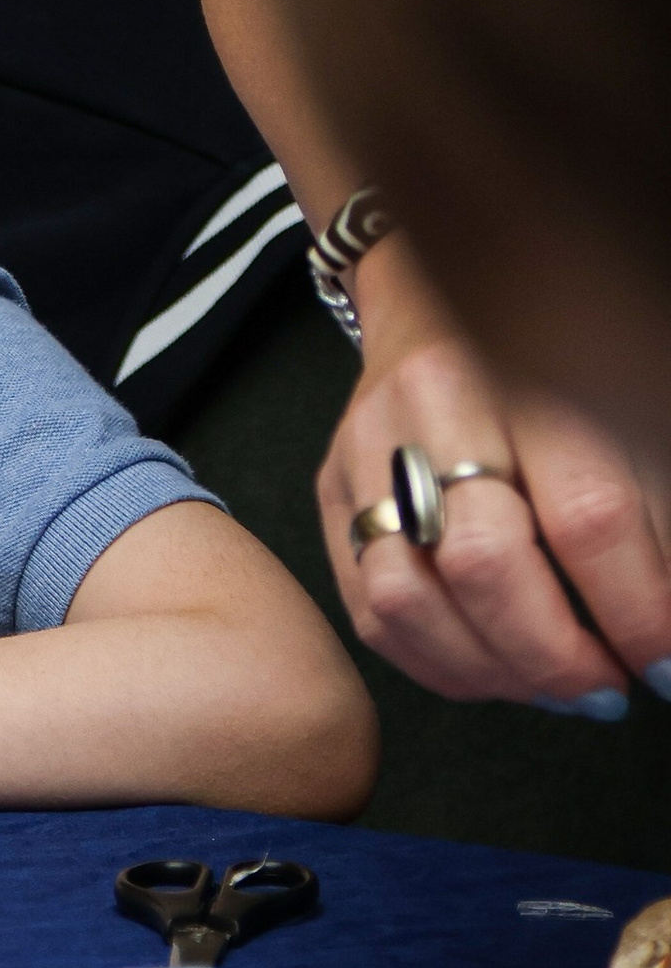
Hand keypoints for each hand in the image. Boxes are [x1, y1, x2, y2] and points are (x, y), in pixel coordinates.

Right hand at [320, 238, 670, 714]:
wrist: (440, 278)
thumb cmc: (558, 338)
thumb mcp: (631, 395)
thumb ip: (655, 508)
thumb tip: (669, 632)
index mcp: (532, 368)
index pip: (589, 517)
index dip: (638, 610)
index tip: (668, 663)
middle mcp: (436, 406)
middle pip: (486, 565)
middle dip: (557, 656)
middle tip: (609, 688)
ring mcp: (367, 449)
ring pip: (411, 600)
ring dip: (494, 672)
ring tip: (555, 689)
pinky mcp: (331, 489)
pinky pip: (373, 611)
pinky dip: (440, 665)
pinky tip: (497, 672)